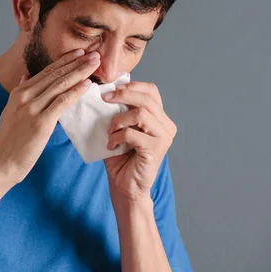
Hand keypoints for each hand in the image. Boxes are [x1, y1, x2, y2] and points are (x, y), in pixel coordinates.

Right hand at [0, 49, 100, 184]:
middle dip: (76, 63)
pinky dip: (76, 92)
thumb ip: (20, 92)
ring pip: (60, 85)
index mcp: (18, 92)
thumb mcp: (10, 111)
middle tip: (94, 54)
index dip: (64, 61)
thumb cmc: (8, 141)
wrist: (1, 163)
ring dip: (80, 72)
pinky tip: (87, 85)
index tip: (79, 53)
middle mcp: (24, 96)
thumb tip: (26, 76)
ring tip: (95, 64)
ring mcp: (32, 108)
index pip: (46, 72)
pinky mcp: (41, 122)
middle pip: (55, 75)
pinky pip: (62, 102)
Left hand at [101, 81, 176, 201]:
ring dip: (118, 120)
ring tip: (110, 131)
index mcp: (159, 117)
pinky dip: (117, 136)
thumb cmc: (120, 157)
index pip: (151, 90)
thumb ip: (119, 110)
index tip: (111, 88)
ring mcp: (163, 138)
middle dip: (122, 94)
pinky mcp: (155, 150)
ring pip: (140, 113)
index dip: (131, 85)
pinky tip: (111, 145)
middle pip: (146, 98)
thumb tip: (107, 89)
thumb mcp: (119, 128)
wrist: (125, 186)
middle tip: (104, 99)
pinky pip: (133, 133)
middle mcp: (166, 126)